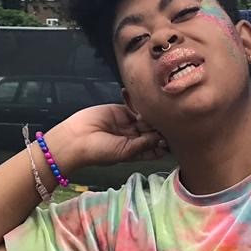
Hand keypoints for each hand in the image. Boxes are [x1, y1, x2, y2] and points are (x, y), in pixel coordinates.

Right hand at [45, 105, 166, 175]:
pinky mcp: (120, 111)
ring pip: (146, 117)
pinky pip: (132, 105)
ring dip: (150, 113)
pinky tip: (141, 99)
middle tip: (166, 119)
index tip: (174, 136)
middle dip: (160, 126)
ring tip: (152, 111)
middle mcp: (135, 137)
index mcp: (137, 151)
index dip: (165, 142)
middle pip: (153, 130)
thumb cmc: (99, 151)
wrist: (76, 138)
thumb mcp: (125, 151)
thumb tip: (161, 138)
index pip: (156, 147)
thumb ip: (143, 144)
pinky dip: (136, 101)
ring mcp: (128, 123)